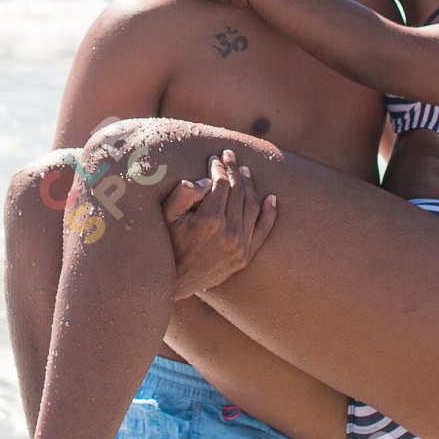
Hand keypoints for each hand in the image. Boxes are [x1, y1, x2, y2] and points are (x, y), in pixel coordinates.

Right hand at [163, 149, 277, 298]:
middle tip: (230, 156)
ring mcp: (240, 246)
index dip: (218, 167)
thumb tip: (207, 180)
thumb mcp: (166, 216)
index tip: (214, 157)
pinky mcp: (245, 257)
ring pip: (252, 206)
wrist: (175, 282)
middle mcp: (229, 233)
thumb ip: (184, 193)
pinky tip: (271, 198)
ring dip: (249, 185)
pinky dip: (269, 213)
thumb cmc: (167, 244)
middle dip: (234, 170)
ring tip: (245, 170)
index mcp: (209, 220)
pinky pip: (262, 231)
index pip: (221, 184)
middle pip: (238, 191)